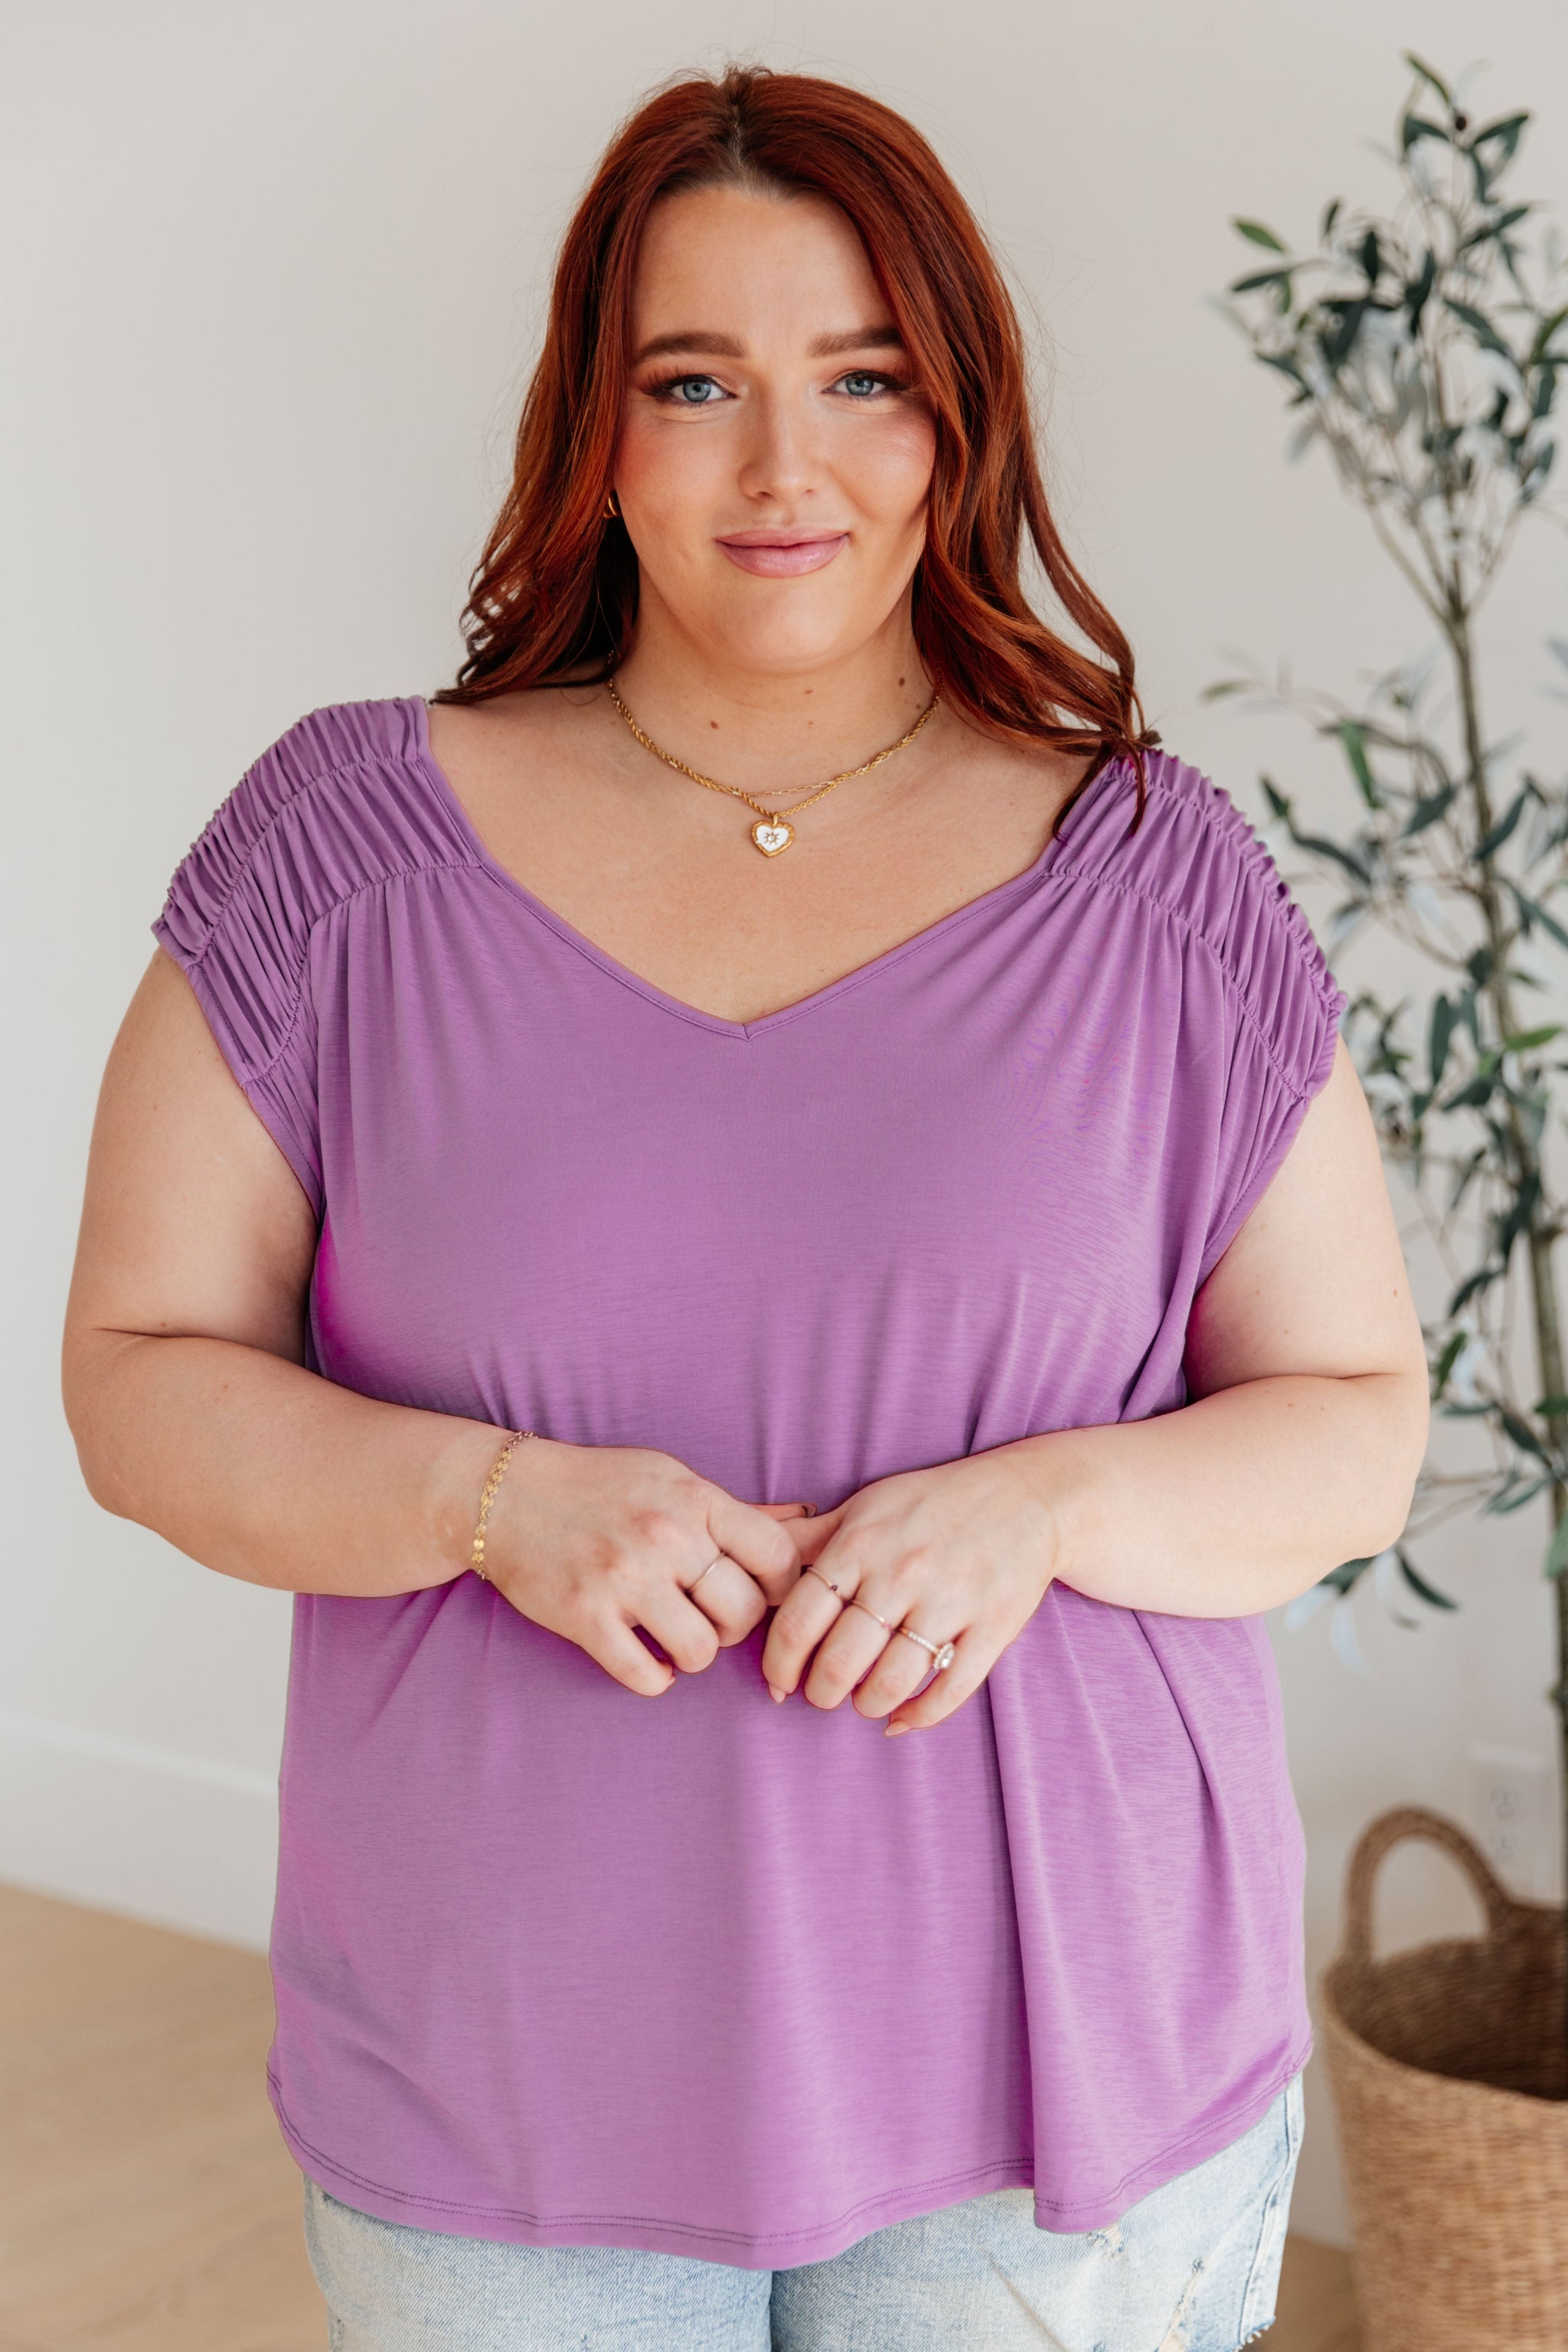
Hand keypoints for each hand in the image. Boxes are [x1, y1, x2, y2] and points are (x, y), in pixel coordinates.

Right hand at [480, 1436, 810, 1695]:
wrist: (504, 1494)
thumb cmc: (598, 1485)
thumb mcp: (671, 1478)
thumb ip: (734, 1511)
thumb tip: (808, 1520)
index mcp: (694, 1499)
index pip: (778, 1555)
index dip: (782, 1586)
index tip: (761, 1592)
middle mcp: (665, 1537)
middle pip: (745, 1612)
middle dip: (736, 1626)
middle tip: (711, 1618)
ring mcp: (624, 1579)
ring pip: (701, 1651)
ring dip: (695, 1654)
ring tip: (677, 1638)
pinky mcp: (585, 1617)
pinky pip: (646, 1677)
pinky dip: (655, 1678)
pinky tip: (647, 1658)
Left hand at [760, 1452, 1057, 1733]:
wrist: (1027, 1495)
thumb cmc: (931, 1504)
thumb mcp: (863, 1507)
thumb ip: (805, 1540)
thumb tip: (748, 1562)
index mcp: (861, 1545)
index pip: (800, 1621)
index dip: (780, 1665)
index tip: (780, 1682)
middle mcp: (902, 1573)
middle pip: (840, 1661)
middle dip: (820, 1692)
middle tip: (822, 1694)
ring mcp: (951, 1602)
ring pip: (891, 1682)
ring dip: (867, 1705)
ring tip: (862, 1701)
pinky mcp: (995, 1627)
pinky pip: (950, 1691)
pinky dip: (918, 1717)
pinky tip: (901, 1718)